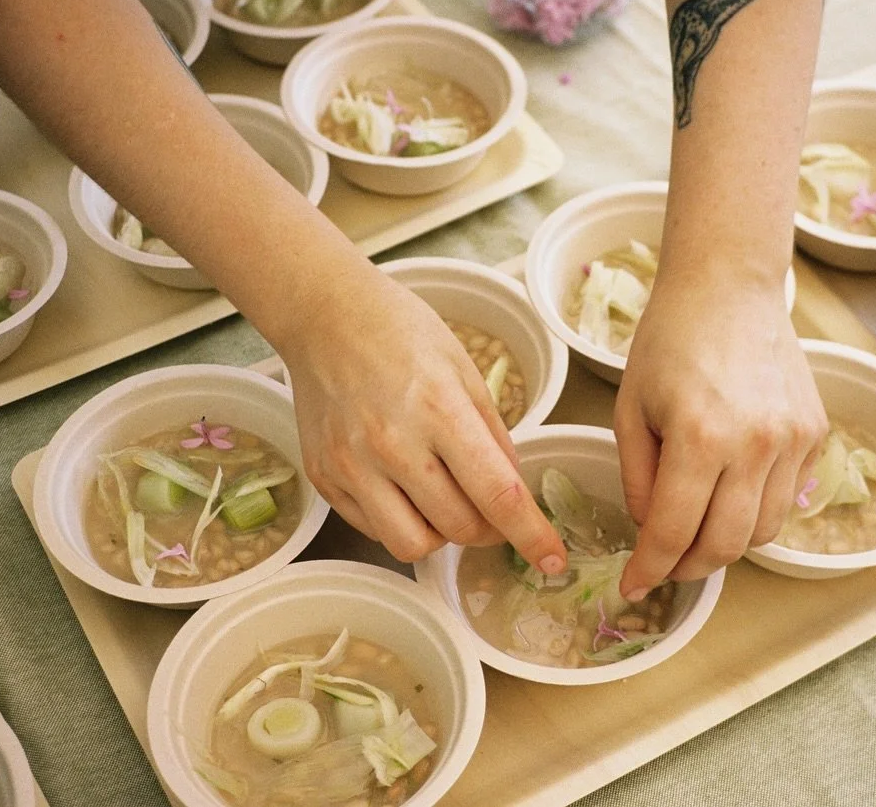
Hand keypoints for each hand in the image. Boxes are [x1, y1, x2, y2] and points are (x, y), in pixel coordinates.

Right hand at [280, 265, 566, 572]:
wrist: (324, 316)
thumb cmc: (400, 332)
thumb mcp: (464, 370)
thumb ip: (493, 435)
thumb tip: (514, 490)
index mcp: (439, 410)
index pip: (497, 494)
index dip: (531, 535)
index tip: (552, 559)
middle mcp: (392, 445)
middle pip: (459, 528)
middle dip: (487, 528)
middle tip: (489, 506)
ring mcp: (351, 466)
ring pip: (413, 545)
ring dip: (441, 534)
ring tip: (442, 498)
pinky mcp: (323, 479)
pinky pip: (373, 530)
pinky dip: (399, 521)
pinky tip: (403, 487)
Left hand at [613, 274, 826, 597]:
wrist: (729, 287)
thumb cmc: (669, 341)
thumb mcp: (631, 410)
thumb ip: (640, 480)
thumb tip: (653, 532)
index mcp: (699, 439)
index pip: (675, 533)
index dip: (650, 569)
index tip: (633, 586)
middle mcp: (755, 445)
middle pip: (726, 546)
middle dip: (689, 568)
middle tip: (665, 565)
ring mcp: (792, 441)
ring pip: (764, 532)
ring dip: (727, 544)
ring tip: (697, 527)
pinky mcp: (814, 433)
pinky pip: (788, 497)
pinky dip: (757, 508)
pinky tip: (730, 488)